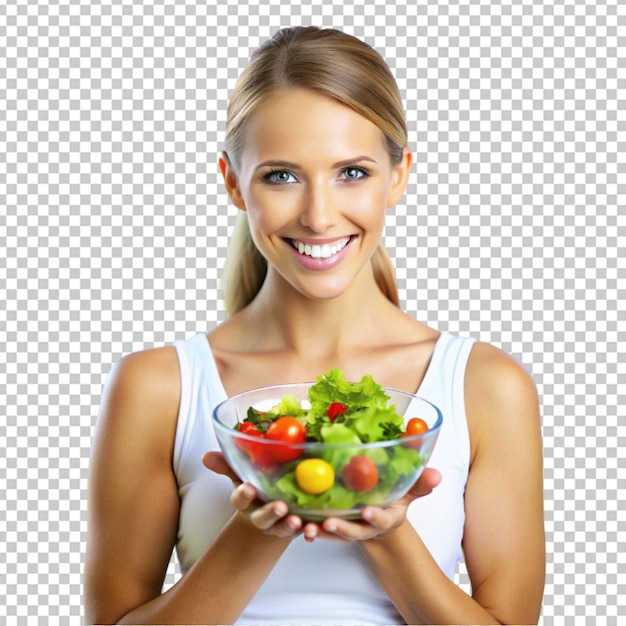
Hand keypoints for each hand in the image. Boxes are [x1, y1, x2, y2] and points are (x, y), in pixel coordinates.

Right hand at [202, 451, 305, 539]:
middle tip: (279, 506)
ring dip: (288, 526)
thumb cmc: (256, 487)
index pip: (241, 499)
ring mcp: (278, 524)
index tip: (249, 488)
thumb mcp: (242, 474)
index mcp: (246, 501)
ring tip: (296, 521)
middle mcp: (260, 515)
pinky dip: (308, 531)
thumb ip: (228, 464)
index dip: (244, 494)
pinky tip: (313, 528)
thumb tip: (205, 457)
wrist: (272, 511)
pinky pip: (303, 532)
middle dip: (270, 513)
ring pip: (282, 528)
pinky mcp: (297, 528)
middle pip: (262, 518)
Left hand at [301, 468, 441, 542]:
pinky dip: (308, 527)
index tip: (368, 512)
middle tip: (330, 524)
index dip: (376, 518)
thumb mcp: (406, 490)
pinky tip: (296, 523)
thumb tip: (437, 475)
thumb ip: (419, 483)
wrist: (375, 515)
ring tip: (308, 527)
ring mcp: (347, 528)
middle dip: (342, 529)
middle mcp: (365, 527)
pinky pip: (318, 528)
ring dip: (320, 531)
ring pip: (332, 533)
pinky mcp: (331, 525)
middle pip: (354, 531)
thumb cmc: (391, 499)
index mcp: (384, 517)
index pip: (382, 520)